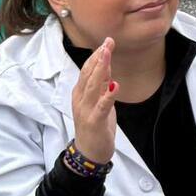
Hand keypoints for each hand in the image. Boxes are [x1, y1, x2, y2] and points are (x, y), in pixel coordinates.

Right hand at [71, 38, 117, 164]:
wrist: (88, 153)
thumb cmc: (94, 125)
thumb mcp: (97, 101)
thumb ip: (101, 85)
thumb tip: (107, 66)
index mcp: (80, 93)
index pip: (87, 70)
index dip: (97, 55)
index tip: (107, 42)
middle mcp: (81, 99)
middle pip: (88, 74)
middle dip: (98, 57)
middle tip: (107, 42)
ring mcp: (86, 110)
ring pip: (93, 86)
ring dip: (101, 69)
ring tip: (108, 55)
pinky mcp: (95, 122)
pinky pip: (102, 107)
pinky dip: (108, 96)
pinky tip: (116, 86)